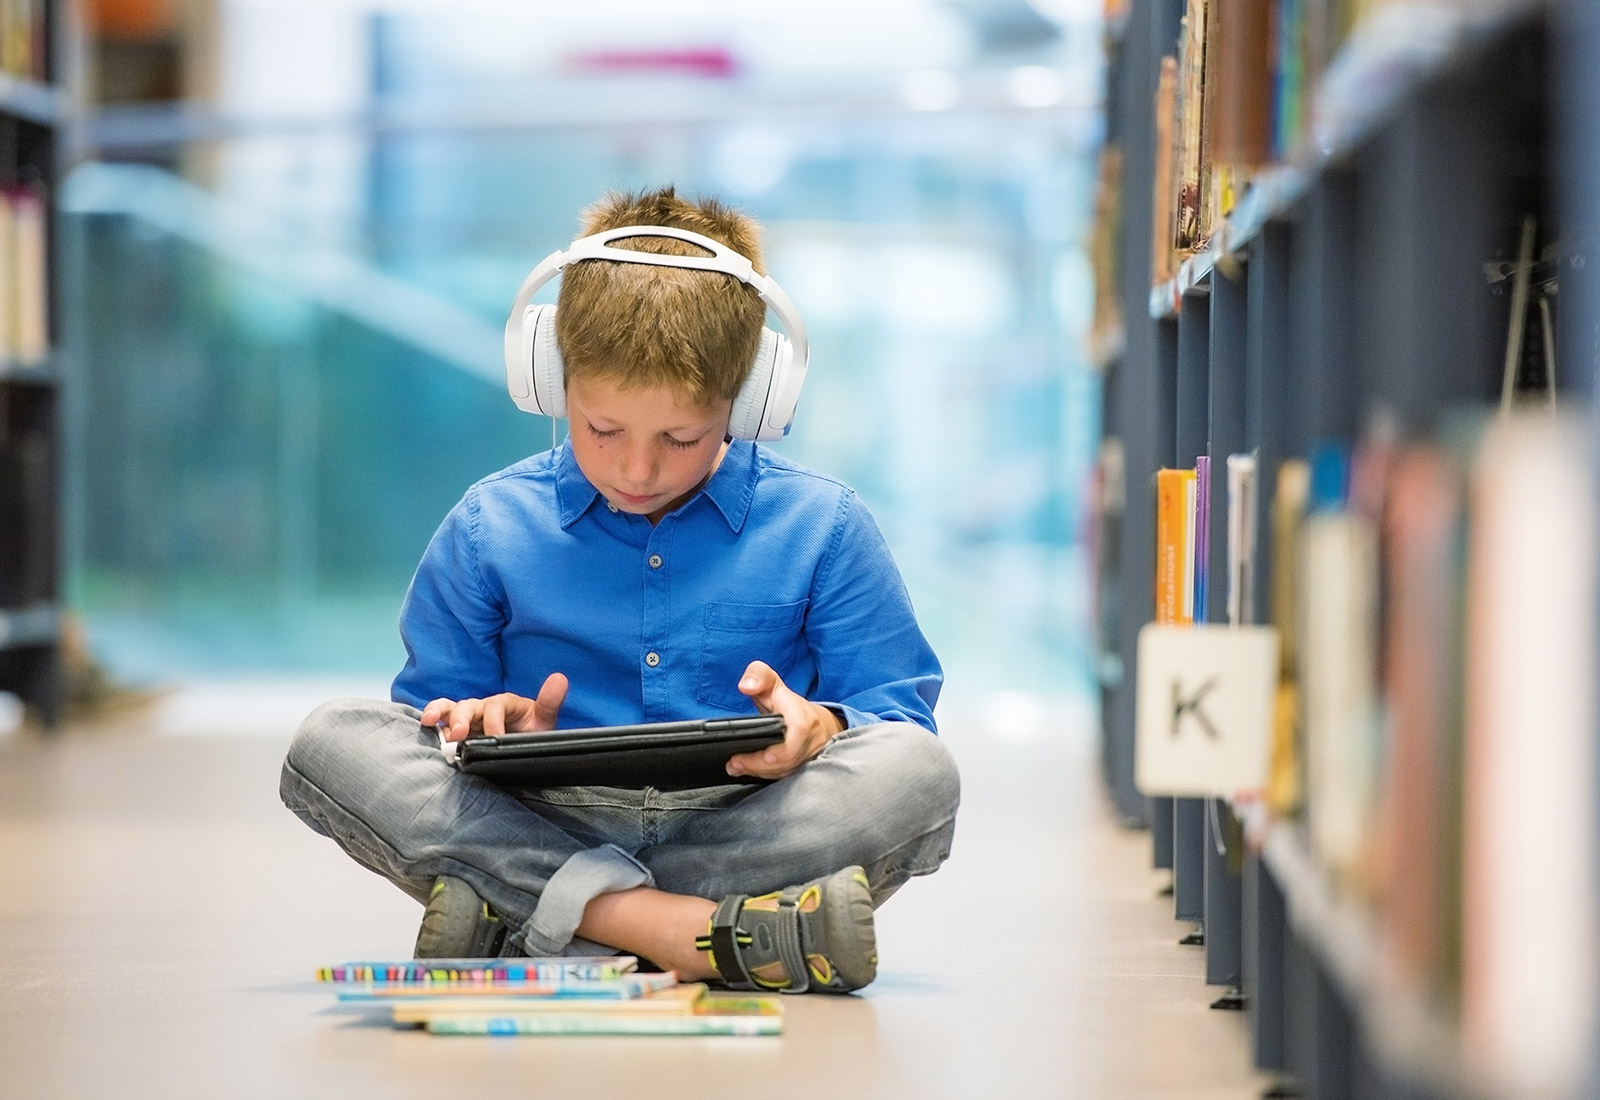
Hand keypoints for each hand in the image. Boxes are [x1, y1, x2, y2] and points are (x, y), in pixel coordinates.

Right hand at [421, 673, 568, 741]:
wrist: (523, 747)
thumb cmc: (531, 732)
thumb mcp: (544, 720)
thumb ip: (550, 702)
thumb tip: (560, 678)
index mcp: (504, 704)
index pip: (496, 707)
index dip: (494, 722)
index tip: (496, 738)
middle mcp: (483, 707)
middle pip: (468, 705)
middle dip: (462, 719)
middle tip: (459, 735)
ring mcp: (468, 717)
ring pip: (450, 708)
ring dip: (439, 713)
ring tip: (429, 722)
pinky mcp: (456, 728)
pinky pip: (440, 720)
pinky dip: (430, 720)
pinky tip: (423, 728)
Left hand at [725, 661, 844, 780]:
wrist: (816, 723)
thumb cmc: (788, 704)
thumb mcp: (772, 682)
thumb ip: (758, 676)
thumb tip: (746, 686)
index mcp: (801, 713)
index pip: (800, 729)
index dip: (786, 747)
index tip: (766, 756)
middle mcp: (809, 737)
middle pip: (789, 757)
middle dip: (760, 764)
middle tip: (734, 763)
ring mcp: (808, 754)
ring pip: (786, 769)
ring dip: (759, 772)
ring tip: (736, 766)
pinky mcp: (802, 766)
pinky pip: (785, 775)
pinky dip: (764, 775)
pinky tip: (747, 771)